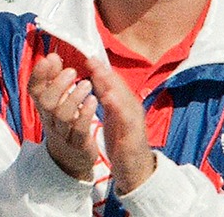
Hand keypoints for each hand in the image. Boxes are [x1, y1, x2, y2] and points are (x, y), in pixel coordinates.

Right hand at [28, 52, 101, 181]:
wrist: (70, 157)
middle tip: (73, 71)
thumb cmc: (64, 121)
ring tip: (87, 84)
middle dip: (58, 85)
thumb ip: (53, 79)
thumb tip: (52, 56)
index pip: (33, 89)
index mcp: (43, 106)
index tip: (50, 58)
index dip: (39, 74)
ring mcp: (62, 132)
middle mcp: (49, 118)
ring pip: (62, 115)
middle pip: (46, 102)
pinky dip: (85, 114)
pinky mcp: (77, 144)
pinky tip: (93, 100)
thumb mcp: (55, 100)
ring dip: (74, 97)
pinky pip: (79, 130)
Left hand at [90, 60, 155, 194]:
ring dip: (112, 85)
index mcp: (124, 103)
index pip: (113, 82)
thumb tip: (96, 75)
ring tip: (100, 74)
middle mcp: (131, 108)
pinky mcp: (134, 136)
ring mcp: (134, 121)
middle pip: (119, 87)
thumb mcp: (113, 114)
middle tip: (91, 58)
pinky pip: (126, 120)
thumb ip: (106, 96)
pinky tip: (109, 99)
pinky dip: (119, 108)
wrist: (135, 168)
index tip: (87, 56)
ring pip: (124, 99)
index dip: (101, 69)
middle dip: (105, 72)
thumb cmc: (123, 138)